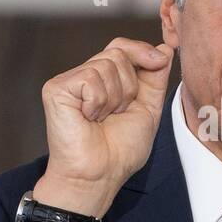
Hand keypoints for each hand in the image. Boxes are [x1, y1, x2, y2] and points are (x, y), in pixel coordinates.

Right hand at [33, 37, 173, 221]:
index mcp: (105, 80)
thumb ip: (156, 78)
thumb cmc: (120, 150)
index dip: (142, 51)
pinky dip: (98, 102)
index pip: (122, 46)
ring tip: (102, 119)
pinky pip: (91, 78)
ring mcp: (69, 81)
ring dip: (115, 98)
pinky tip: (88, 118)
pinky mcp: (56, 88)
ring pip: (106, 65)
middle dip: (130, 85)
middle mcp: (85, 76)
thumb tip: (165, 48)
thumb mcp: (148, 109)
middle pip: (117, 52)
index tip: (159, 62)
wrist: (100, 175)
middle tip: (119, 112)